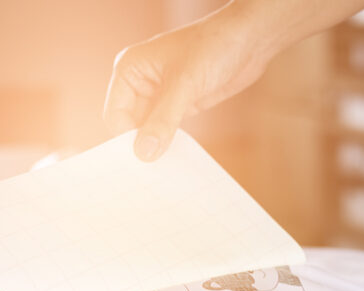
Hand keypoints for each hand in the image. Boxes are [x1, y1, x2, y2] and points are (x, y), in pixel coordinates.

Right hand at [104, 6, 269, 160]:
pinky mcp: (181, 105)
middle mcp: (141, 83)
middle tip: (151, 175)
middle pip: (131, 126)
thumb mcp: (185, 85)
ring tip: (165, 172)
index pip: (115, 116)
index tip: (139, 165)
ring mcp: (161, 95)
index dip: (124, 140)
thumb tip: (143, 152)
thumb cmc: (213, 48)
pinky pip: (169, 130)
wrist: (248, 41)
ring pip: (150, 130)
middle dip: (140, 146)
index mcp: (130, 70)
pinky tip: (178, 161)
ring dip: (157, 148)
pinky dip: (172, 144)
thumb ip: (163, 120)